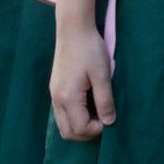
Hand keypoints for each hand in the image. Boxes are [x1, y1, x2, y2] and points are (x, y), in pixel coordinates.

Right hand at [51, 24, 115, 140]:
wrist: (73, 29)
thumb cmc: (90, 49)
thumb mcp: (102, 75)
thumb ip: (105, 100)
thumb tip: (109, 122)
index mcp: (68, 97)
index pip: (80, 129)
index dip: (97, 129)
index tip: (109, 118)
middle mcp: (57, 99)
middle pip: (67, 132)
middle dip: (86, 133)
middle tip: (103, 121)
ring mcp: (54, 95)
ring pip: (63, 124)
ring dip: (80, 126)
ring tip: (97, 114)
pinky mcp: (55, 89)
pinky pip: (61, 113)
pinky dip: (74, 117)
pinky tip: (88, 106)